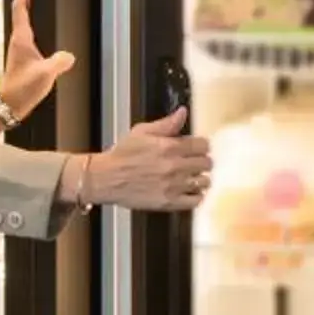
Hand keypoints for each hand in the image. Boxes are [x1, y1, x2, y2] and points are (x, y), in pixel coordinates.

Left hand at [0, 0, 75, 122]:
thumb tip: (69, 55)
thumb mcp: (46, 74)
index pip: (21, 7)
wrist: (10, 105)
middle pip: (20, 10)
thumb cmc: (22, 89)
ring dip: (28, 7)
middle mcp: (18, 40)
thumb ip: (59, 62)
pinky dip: (33, 22)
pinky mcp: (23, 57)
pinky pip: (28, 33)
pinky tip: (41, 28)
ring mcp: (20, 48)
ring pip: (23, 21)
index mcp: (22, 39)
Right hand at [79, 107, 210, 212]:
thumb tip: (183, 112)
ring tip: (192, 177)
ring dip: (200, 178)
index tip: (198, 148)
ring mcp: (173, 186)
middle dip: (203, 161)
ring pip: (204, 181)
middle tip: (195, 162)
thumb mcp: (141, 132)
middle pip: (206, 163)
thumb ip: (166, 124)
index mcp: (169, 147)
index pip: (203, 145)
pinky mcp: (169, 202)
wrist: (106, 178)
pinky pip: (195, 200)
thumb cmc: (122, 155)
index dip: (202, 145)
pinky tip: (190, 191)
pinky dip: (197, 195)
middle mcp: (174, 166)